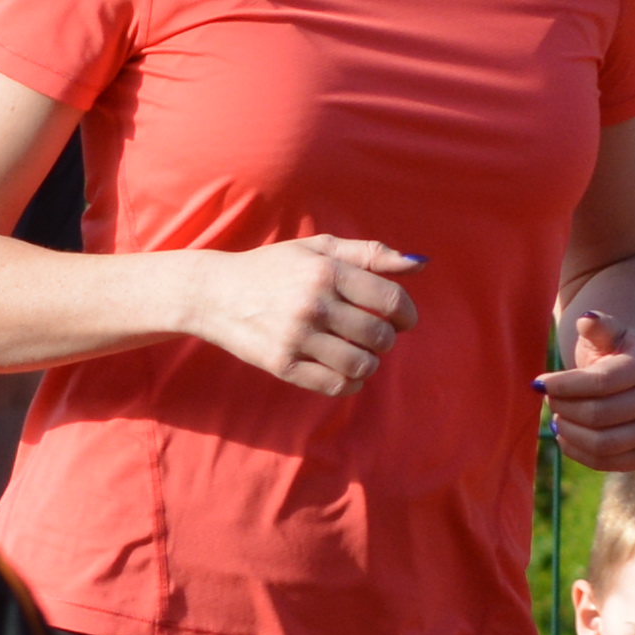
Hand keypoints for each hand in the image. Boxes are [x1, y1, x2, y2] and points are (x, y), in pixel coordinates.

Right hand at [179, 237, 414, 399]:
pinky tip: (344, 371)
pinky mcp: (281, 365)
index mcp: (327, 271)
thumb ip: (370, 254)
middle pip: (380, 336)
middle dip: (386, 339)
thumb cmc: (274, 268)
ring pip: (361, 365)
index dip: (407, 314)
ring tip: (359, 352)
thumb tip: (420, 263)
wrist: (214, 293)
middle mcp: (313, 303)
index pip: (391, 300)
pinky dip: (350, 382)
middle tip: (375, 336)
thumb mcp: (319, 249)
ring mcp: (296, 337)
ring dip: (369, 362)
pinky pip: (335, 385)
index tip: (404, 320)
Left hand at [527, 301, 634, 469]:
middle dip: (565, 407)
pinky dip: (578, 452)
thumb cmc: (611, 354)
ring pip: (603, 443)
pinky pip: (608, 463)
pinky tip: (565, 435)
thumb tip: (586, 320)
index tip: (539, 383)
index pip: (602, 382)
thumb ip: (597, 326)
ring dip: (570, 431)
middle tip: (549, 400)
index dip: (565, 385)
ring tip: (556, 417)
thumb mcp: (605, 334)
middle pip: (600, 414)